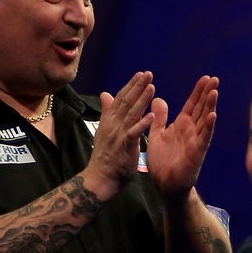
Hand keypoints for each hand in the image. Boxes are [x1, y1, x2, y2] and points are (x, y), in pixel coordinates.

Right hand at [84, 72, 155, 193]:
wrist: (99, 179)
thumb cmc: (104, 158)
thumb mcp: (104, 131)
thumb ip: (107, 112)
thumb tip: (104, 94)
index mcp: (110, 121)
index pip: (120, 99)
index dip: (130, 86)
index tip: (140, 74)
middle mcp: (113, 125)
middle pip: (126, 102)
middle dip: (137, 87)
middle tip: (148, 73)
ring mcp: (118, 135)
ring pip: (131, 114)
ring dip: (141, 99)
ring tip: (152, 87)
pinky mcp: (124, 147)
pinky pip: (134, 134)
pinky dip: (142, 124)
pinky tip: (152, 115)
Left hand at [146, 75, 218, 196]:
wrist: (164, 184)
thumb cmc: (163, 162)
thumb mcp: (157, 135)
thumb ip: (160, 118)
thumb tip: (158, 98)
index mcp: (182, 125)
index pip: (192, 104)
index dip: (199, 91)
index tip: (206, 78)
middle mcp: (191, 130)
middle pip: (202, 108)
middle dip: (208, 94)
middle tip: (215, 79)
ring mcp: (196, 141)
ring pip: (205, 120)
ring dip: (210, 106)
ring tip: (215, 91)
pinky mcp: (197, 152)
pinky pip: (204, 138)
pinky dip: (209, 127)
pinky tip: (214, 116)